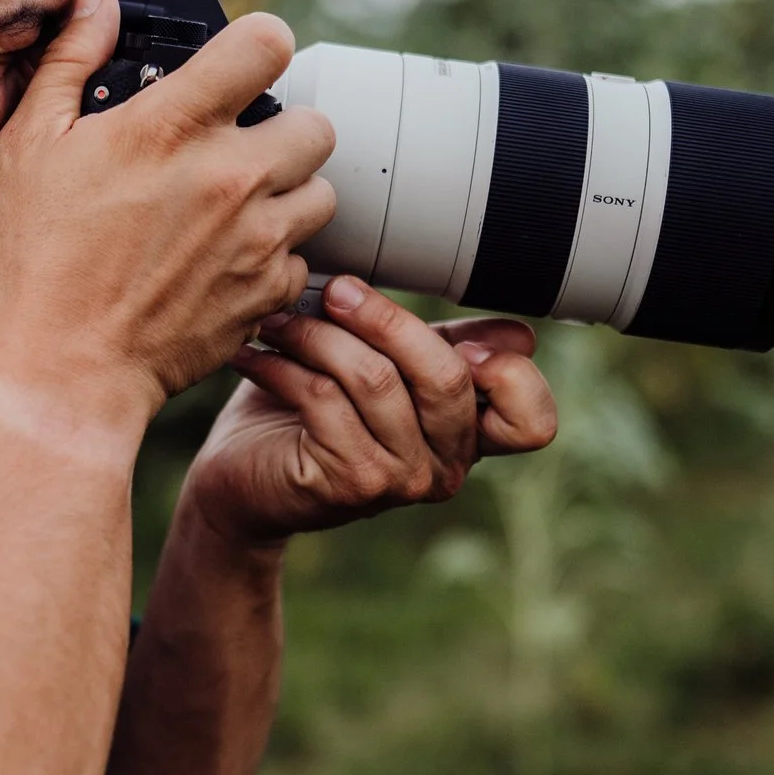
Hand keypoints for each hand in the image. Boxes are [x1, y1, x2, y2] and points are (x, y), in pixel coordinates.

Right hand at [0, 0, 338, 435]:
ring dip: (287, 196)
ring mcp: (257, 238)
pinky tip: (227, 263)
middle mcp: (231, 175)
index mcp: (173, 126)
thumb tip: (97, 0)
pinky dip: (274, 260)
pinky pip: (302, 259)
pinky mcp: (268, 293)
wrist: (67, 368)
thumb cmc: (39, 258)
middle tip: (237, 150)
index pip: (268, 42)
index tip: (240, 65)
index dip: (258, 45)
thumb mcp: (28, 145)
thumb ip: (69, 61)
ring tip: (236, 210)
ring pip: (321, 193)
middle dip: (283, 131)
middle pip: (316, 123)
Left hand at [184, 276, 558, 545]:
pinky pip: (324, 398)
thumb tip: (519, 334)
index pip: (532, 423)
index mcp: (468, 436)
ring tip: (282, 318)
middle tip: (336, 290)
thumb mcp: (389, 369)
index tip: (455, 338)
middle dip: (386, 319)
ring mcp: (400, 481)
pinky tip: (256, 352)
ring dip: (319, 334)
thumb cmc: (311, 409)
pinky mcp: (348, 484)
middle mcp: (445, 467)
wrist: (241, 476)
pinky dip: (284, 364)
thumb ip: (441, 347)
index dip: (509, 375)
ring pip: (376, 379)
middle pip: (447, 376)